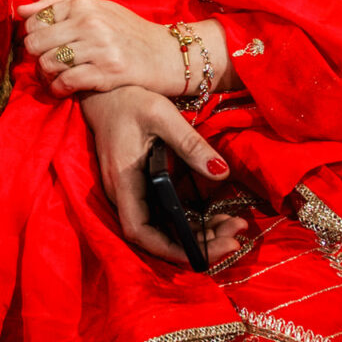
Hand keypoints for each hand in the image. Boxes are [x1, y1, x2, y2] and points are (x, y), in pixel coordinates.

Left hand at [21, 0, 183, 96]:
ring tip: (54, 77)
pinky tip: (63, 89)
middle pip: (35, 43)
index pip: (35, 21)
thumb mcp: (98, 9)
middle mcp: (89, 22)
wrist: (169, 55)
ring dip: (46, 75)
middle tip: (44, 64)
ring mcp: (98, 47)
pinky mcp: (107, 71)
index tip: (40, 46)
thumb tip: (20, 11)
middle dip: (34, 58)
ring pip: (47, 63)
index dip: (31, 37)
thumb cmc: (129, 32)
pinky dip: (58, 89)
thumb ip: (58, 6)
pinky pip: (65, 82)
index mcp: (83, 4)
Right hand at [78, 86, 247, 266]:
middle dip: (197, 245)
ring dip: (198, 234)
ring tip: (233, 226)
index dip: (172, 249)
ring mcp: (131, 192)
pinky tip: (216, 214)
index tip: (209, 252)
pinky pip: (165, 214)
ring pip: (163, 228)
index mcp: (124, 181)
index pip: (140, 231)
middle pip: (157, 236)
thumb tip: (222, 174)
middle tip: (236, 239)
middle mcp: (124, 194)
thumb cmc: (128, 99)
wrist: (104, 90)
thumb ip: (192, 145)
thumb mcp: (161, 115)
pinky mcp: (140, 186)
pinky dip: (191, 220)